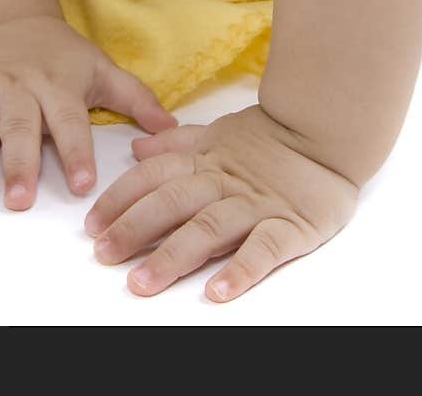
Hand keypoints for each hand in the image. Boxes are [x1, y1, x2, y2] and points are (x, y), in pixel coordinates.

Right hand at [0, 15, 177, 207]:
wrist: (7, 19)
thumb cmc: (59, 54)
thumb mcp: (100, 68)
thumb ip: (135, 99)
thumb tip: (174, 130)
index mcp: (57, 85)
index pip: (70, 121)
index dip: (77, 152)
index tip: (83, 186)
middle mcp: (19, 88)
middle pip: (19, 128)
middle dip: (18, 164)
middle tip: (18, 202)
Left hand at [84, 105, 358, 301]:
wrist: (328, 129)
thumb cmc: (270, 137)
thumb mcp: (219, 132)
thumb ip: (177, 144)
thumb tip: (136, 148)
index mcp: (205, 160)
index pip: (154, 176)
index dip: (121, 198)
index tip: (93, 223)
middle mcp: (224, 182)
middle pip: (172, 203)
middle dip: (134, 229)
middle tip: (104, 254)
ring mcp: (256, 205)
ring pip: (209, 228)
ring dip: (173, 256)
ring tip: (143, 282)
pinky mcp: (290, 226)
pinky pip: (263, 250)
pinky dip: (240, 270)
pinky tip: (217, 291)